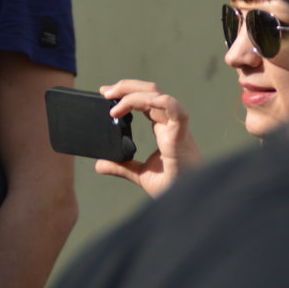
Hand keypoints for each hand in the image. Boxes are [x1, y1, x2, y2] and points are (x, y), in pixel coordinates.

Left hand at [94, 79, 202, 197]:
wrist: (189, 201)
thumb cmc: (173, 187)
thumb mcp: (141, 175)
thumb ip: (122, 167)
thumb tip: (99, 165)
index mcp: (164, 129)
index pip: (146, 101)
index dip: (127, 94)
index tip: (107, 95)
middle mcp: (171, 124)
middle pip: (151, 92)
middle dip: (126, 87)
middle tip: (104, 91)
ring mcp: (177, 128)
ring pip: (158, 95)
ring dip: (133, 92)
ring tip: (112, 98)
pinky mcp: (181, 136)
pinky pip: (175, 110)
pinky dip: (158, 102)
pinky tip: (138, 103)